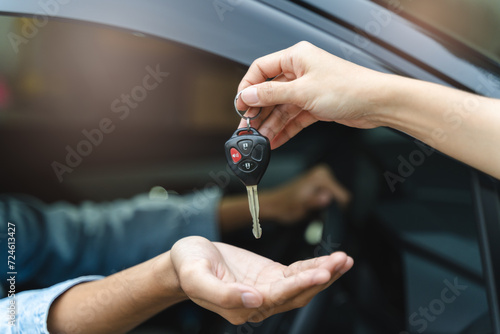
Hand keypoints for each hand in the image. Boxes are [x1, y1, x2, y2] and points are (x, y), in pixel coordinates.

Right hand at [170, 236, 352, 324]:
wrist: (187, 259)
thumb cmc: (188, 268)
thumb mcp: (198, 278)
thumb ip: (223, 294)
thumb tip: (254, 301)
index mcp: (242, 307)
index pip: (278, 297)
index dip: (301, 284)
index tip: (321, 272)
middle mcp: (259, 303)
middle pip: (298, 293)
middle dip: (322, 278)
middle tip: (341, 262)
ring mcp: (267, 289)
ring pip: (302, 285)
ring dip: (324, 273)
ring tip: (344, 260)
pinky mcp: (271, 276)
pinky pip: (297, 272)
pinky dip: (314, 266)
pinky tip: (330, 260)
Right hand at [236, 41, 384, 148]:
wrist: (376, 103)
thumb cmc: (348, 88)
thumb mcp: (302, 91)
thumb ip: (271, 94)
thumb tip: (247, 95)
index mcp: (296, 58)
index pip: (261, 69)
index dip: (247, 87)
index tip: (240, 104)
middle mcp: (300, 72)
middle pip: (270, 92)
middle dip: (258, 111)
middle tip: (248, 127)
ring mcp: (308, 90)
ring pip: (281, 108)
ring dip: (271, 125)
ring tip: (260, 139)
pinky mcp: (315, 106)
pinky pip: (293, 118)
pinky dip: (285, 129)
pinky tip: (275, 140)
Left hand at [262, 164, 350, 223]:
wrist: (274, 204)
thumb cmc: (285, 206)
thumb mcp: (301, 207)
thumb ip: (315, 202)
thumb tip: (327, 197)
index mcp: (320, 177)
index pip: (343, 196)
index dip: (337, 210)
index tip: (325, 214)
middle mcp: (322, 173)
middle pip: (341, 197)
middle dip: (331, 208)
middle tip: (315, 212)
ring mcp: (321, 177)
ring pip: (336, 198)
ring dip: (327, 207)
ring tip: (312, 209)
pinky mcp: (320, 182)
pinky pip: (331, 197)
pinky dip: (324, 204)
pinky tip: (313, 207)